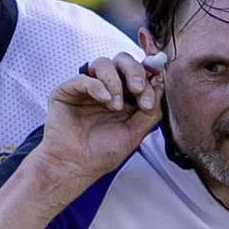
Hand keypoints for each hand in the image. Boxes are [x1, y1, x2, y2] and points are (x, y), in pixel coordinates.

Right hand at [39, 52, 166, 193]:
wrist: (76, 166)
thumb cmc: (102, 153)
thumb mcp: (136, 133)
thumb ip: (151, 111)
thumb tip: (161, 85)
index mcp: (125, 96)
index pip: (139, 73)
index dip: (150, 75)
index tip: (157, 84)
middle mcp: (107, 88)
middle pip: (123, 61)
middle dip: (134, 71)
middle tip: (138, 88)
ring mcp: (87, 88)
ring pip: (103, 63)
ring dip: (115, 82)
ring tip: (116, 105)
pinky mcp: (68, 91)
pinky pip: (83, 78)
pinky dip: (97, 86)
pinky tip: (104, 100)